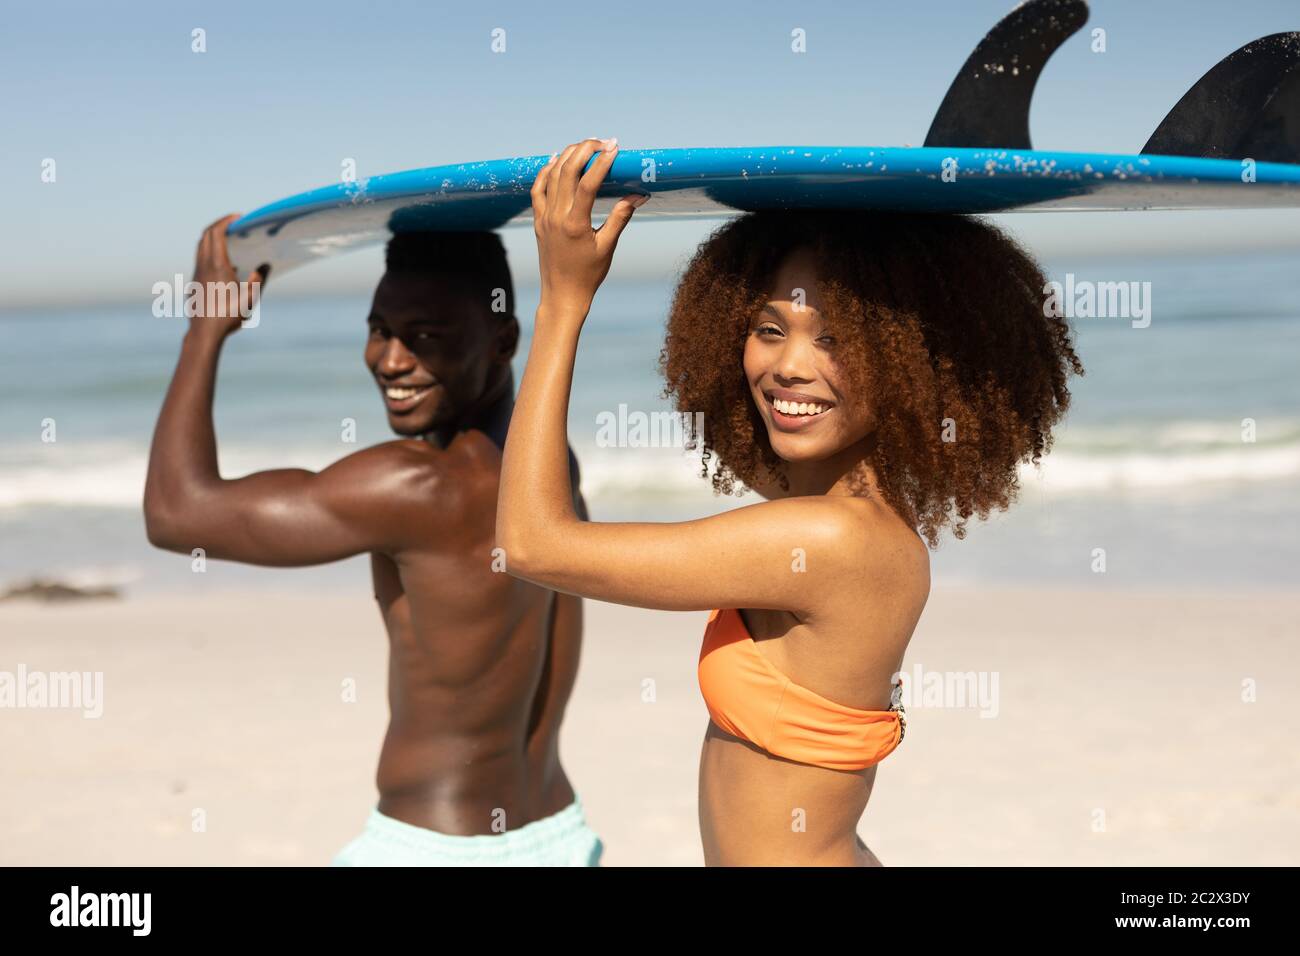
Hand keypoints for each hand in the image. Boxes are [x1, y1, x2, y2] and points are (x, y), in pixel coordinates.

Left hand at [188, 213, 267, 339]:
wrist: (205, 332)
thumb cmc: (228, 316)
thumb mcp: (250, 299)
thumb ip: (258, 279)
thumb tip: (264, 265)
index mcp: (218, 265)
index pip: (216, 233)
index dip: (226, 220)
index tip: (238, 217)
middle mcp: (204, 266)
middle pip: (205, 236)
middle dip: (218, 225)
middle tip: (233, 224)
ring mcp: (197, 274)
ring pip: (201, 247)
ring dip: (213, 239)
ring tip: (228, 241)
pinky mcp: (195, 283)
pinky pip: (201, 260)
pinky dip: (210, 253)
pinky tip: (224, 265)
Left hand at [531, 138, 647, 318]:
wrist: (562, 295)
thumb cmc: (588, 275)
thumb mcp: (608, 246)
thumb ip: (621, 217)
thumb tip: (638, 194)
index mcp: (574, 224)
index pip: (587, 183)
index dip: (601, 162)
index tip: (614, 147)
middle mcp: (555, 217)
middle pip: (566, 171)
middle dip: (585, 150)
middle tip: (602, 142)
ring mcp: (544, 218)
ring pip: (551, 175)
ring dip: (567, 156)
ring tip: (585, 146)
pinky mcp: (538, 221)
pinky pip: (537, 189)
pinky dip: (546, 171)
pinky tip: (556, 160)